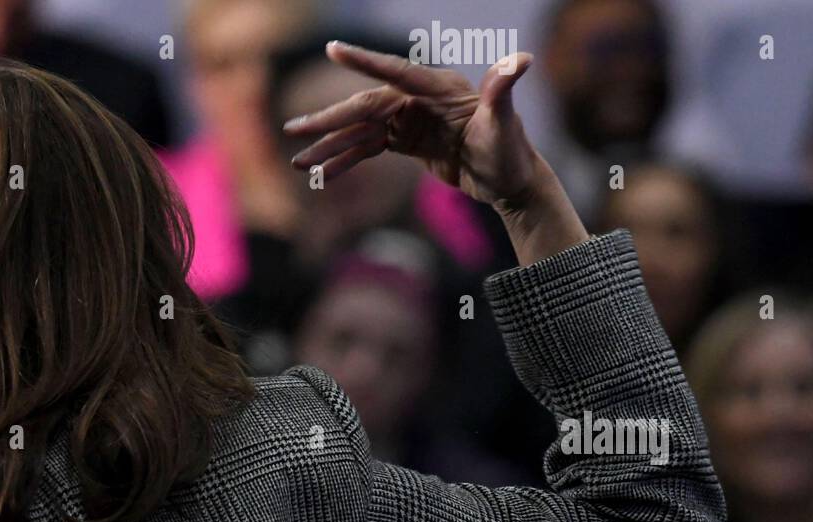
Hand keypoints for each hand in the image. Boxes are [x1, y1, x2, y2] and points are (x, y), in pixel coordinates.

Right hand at [284, 41, 540, 208]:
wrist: (510, 182)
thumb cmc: (510, 152)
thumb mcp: (505, 125)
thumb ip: (503, 92)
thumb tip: (520, 60)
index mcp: (436, 89)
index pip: (394, 72)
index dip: (364, 62)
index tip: (333, 49)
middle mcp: (418, 101)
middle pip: (364, 108)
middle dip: (327, 120)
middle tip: (292, 130)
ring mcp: (410, 121)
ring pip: (360, 131)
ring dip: (328, 146)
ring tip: (298, 163)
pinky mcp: (407, 143)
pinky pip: (368, 149)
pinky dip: (345, 161)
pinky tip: (322, 175)